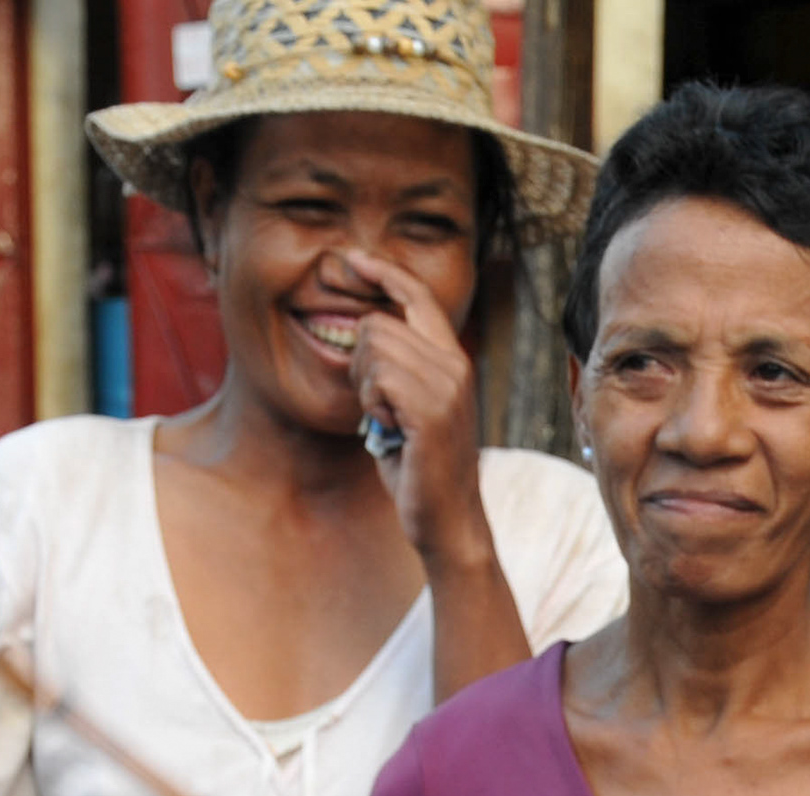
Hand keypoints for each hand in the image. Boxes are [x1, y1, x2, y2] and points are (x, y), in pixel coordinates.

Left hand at [340, 250, 489, 565]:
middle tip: (374, 405)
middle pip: (379, 322)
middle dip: (359, 362)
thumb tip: (366, 335)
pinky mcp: (432, 410)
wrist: (447, 521)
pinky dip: (371, 404)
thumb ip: (398, 370)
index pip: (418, 297)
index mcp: (452, 360)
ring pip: (375, 346)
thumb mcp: (410, 408)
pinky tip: (386, 429)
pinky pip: (379, 377)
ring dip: (364, 386)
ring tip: (384, 420)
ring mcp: (447, 386)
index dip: (384, 273)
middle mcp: (455, 364)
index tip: (354, 259)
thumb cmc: (422, 469)